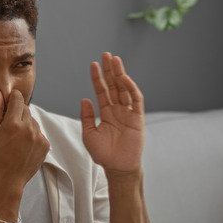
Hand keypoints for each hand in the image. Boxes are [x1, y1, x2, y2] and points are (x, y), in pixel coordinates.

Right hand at [0, 89, 49, 190]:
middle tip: (9, 126)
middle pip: (25, 109)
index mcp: (13, 124)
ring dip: (25, 125)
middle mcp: (28, 129)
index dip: (12, 98)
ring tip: (15, 139)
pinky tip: (23, 146)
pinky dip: (32, 135)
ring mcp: (39, 137)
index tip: (9, 102)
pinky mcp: (45, 145)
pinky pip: (39, 132)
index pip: (17, 98)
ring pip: (33, 121)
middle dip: (17, 113)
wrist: (7, 179)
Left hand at [80, 52, 144, 175]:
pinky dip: (131, 89)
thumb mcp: (89, 134)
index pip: (102, 91)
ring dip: (120, 74)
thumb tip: (84, 99)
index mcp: (106, 113)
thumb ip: (86, 117)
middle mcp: (118, 110)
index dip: (98, 78)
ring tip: (115, 60)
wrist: (117, 167)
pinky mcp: (138, 118)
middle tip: (106, 55)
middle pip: (114, 86)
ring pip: (124, 89)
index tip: (93, 64)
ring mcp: (128, 113)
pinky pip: (135, 100)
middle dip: (110, 70)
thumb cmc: (104, 154)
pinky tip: (124, 78)